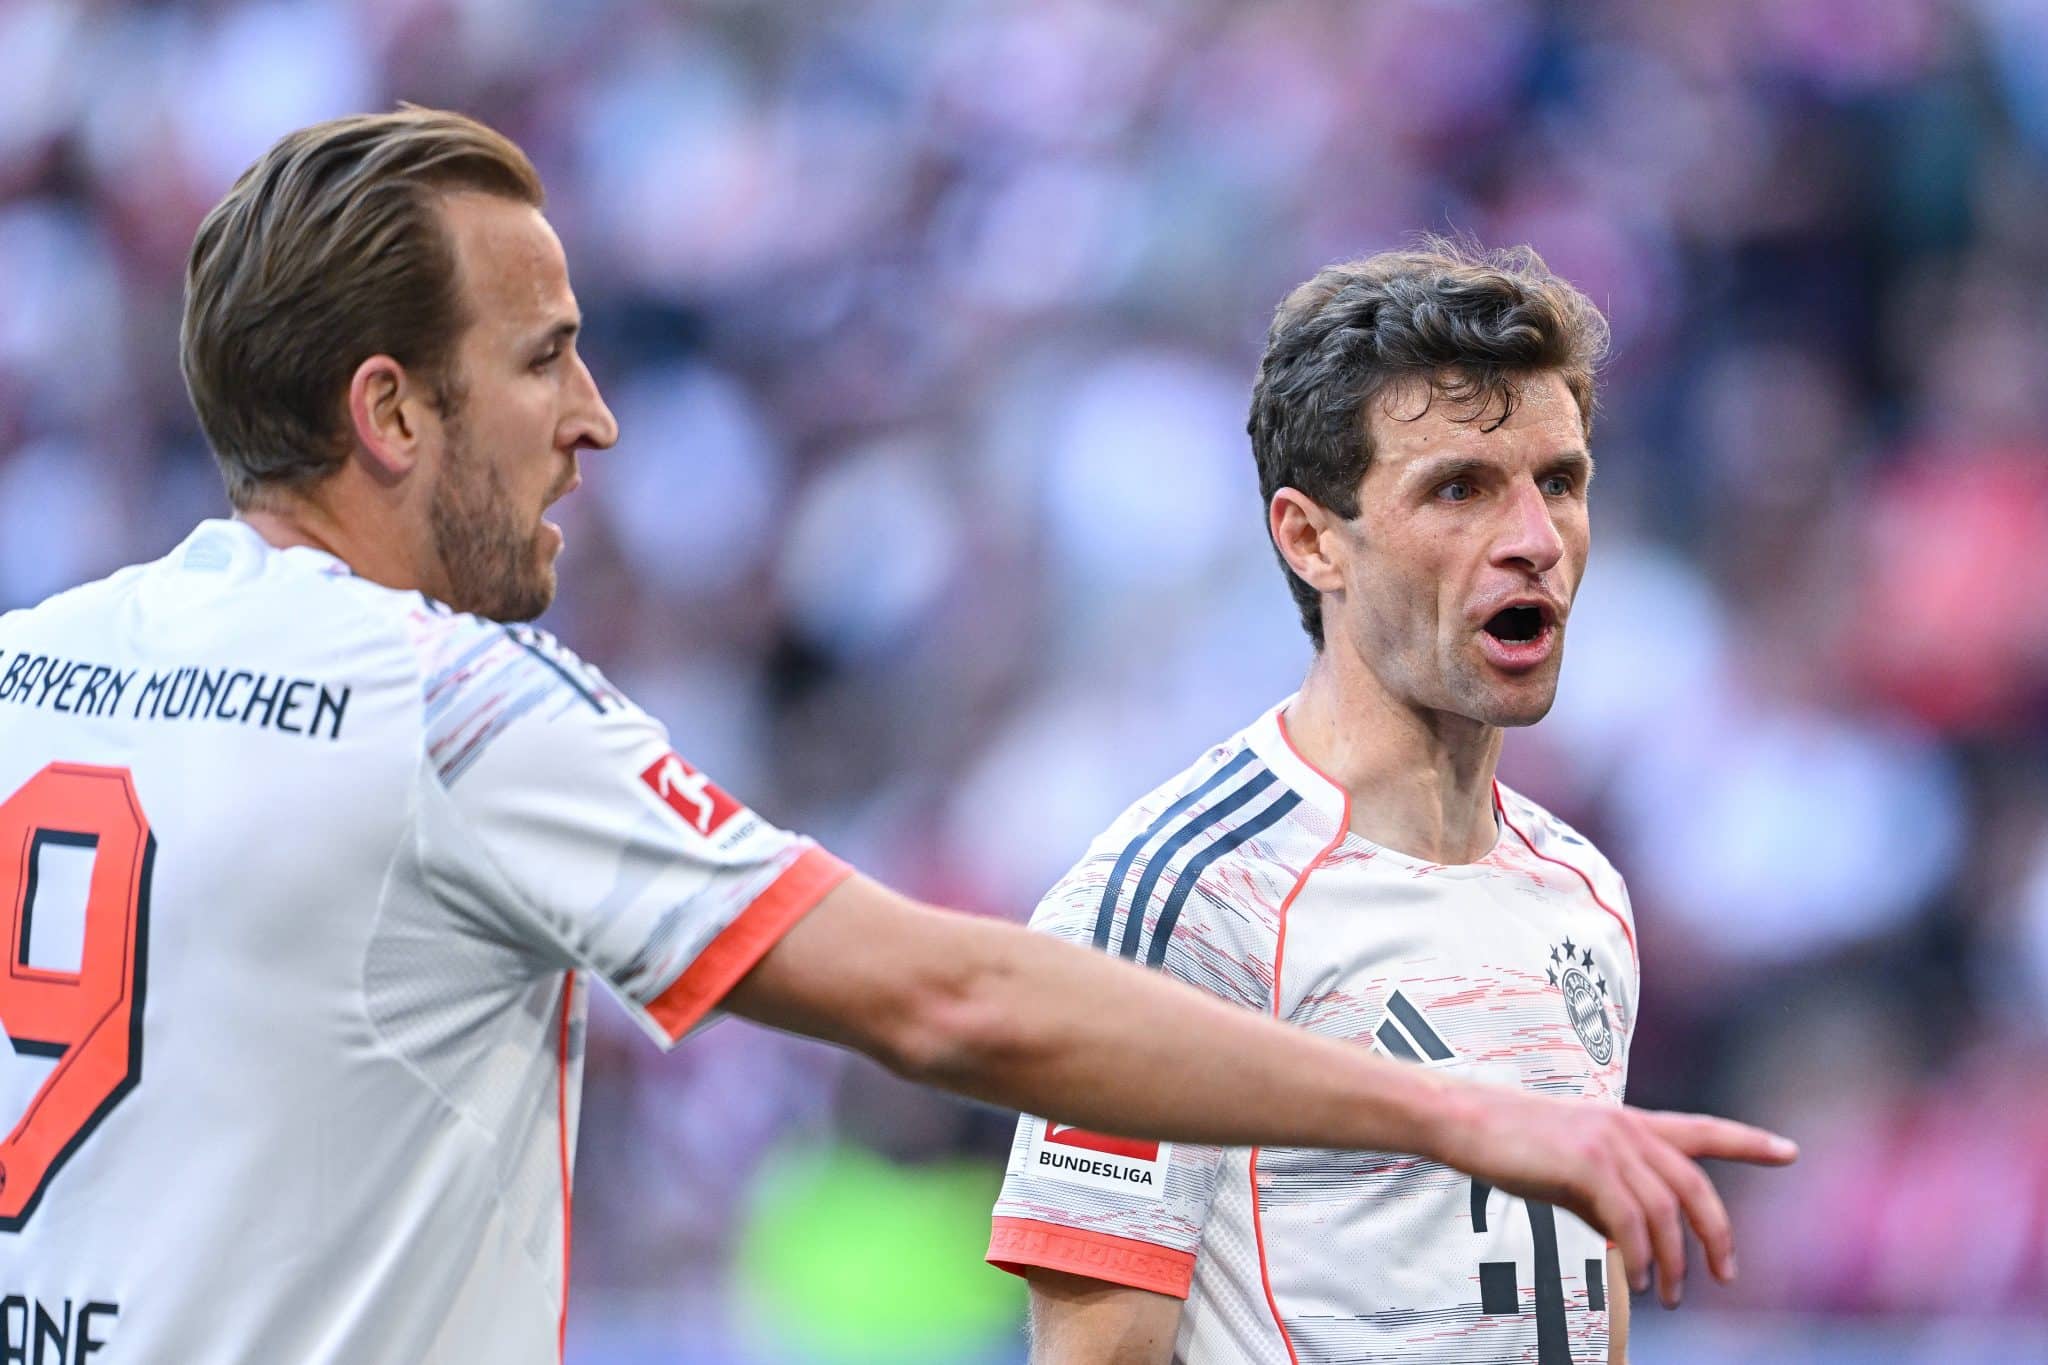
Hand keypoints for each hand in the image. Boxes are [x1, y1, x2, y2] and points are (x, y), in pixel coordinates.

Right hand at [1429, 1086, 1796, 1309]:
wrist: (1465, 1121)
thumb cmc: (1513, 1144)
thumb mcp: (1573, 1166)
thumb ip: (1611, 1193)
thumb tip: (1634, 1240)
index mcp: (1630, 1123)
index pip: (1703, 1130)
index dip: (1749, 1143)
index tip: (1790, 1152)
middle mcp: (1629, 1129)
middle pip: (1696, 1188)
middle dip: (1717, 1237)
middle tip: (1724, 1276)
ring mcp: (1610, 1144)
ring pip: (1666, 1214)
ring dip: (1672, 1262)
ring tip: (1666, 1294)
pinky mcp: (1587, 1164)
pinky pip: (1631, 1223)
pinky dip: (1639, 1257)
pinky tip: (1636, 1280)